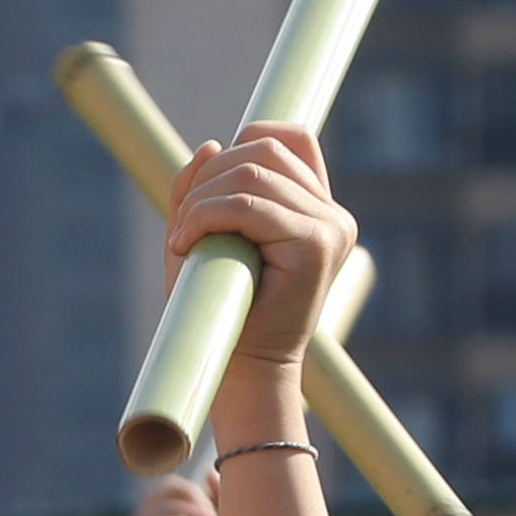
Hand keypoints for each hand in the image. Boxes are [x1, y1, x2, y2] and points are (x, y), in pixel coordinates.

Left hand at [165, 124, 359, 380]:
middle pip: (264, 150)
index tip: (208, 188)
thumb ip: (204, 192)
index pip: (291, 139)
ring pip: (252, 174)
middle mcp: (333, 214)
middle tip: (183, 224)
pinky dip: (206, 216)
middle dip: (209, 176)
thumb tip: (210, 145)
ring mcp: (331, 227)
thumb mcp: (206, 239)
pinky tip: (186, 244)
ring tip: (182, 240)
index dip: (245, 142)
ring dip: (202, 199)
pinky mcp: (316, 243)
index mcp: (318, 210)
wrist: (243, 375)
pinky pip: (248, 206)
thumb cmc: (224, 312)